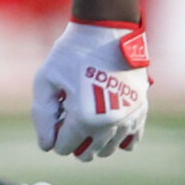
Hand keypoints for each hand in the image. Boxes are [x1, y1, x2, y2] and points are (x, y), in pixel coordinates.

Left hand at [31, 21, 149, 159]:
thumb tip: (47, 146)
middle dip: (72, 140)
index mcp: (84, 118)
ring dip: (93, 140)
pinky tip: (106, 121)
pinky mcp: (141, 110)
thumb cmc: (71, 54)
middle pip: (86, 153)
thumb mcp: (46, 80)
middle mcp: (110, 124)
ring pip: (108, 150)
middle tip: (68, 114)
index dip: (53, 133)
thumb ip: (43, 115)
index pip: (63, 148)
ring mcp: (129, 118)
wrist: (106, 31)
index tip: (55, 112)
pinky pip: (130, 141)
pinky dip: (117, 138)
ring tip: (85, 112)